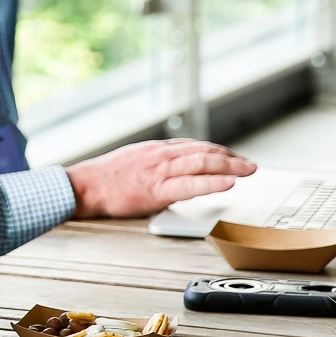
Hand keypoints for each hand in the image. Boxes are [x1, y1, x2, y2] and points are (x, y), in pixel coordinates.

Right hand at [65, 139, 255, 219]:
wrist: (85, 186)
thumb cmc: (103, 179)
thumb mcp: (132, 162)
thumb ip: (153, 166)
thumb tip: (170, 176)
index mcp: (156, 150)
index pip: (195, 146)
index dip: (218, 151)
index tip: (232, 157)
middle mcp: (161, 156)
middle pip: (204, 151)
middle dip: (231, 157)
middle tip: (250, 164)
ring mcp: (160, 172)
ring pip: (203, 163)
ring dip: (230, 166)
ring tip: (248, 170)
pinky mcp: (157, 190)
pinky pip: (191, 185)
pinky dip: (212, 182)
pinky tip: (228, 183)